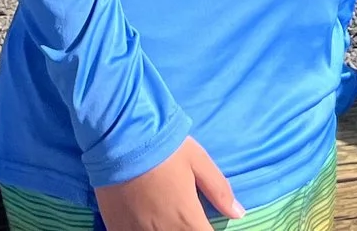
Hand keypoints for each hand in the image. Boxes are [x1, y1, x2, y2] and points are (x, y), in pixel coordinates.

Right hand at [95, 138, 243, 230]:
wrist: (118, 136)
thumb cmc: (162, 147)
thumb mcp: (197, 161)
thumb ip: (218, 190)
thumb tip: (238, 213)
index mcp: (187, 221)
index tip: (204, 223)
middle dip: (187, 230)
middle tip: (185, 217)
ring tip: (168, 218)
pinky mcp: (117, 228)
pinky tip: (145, 221)